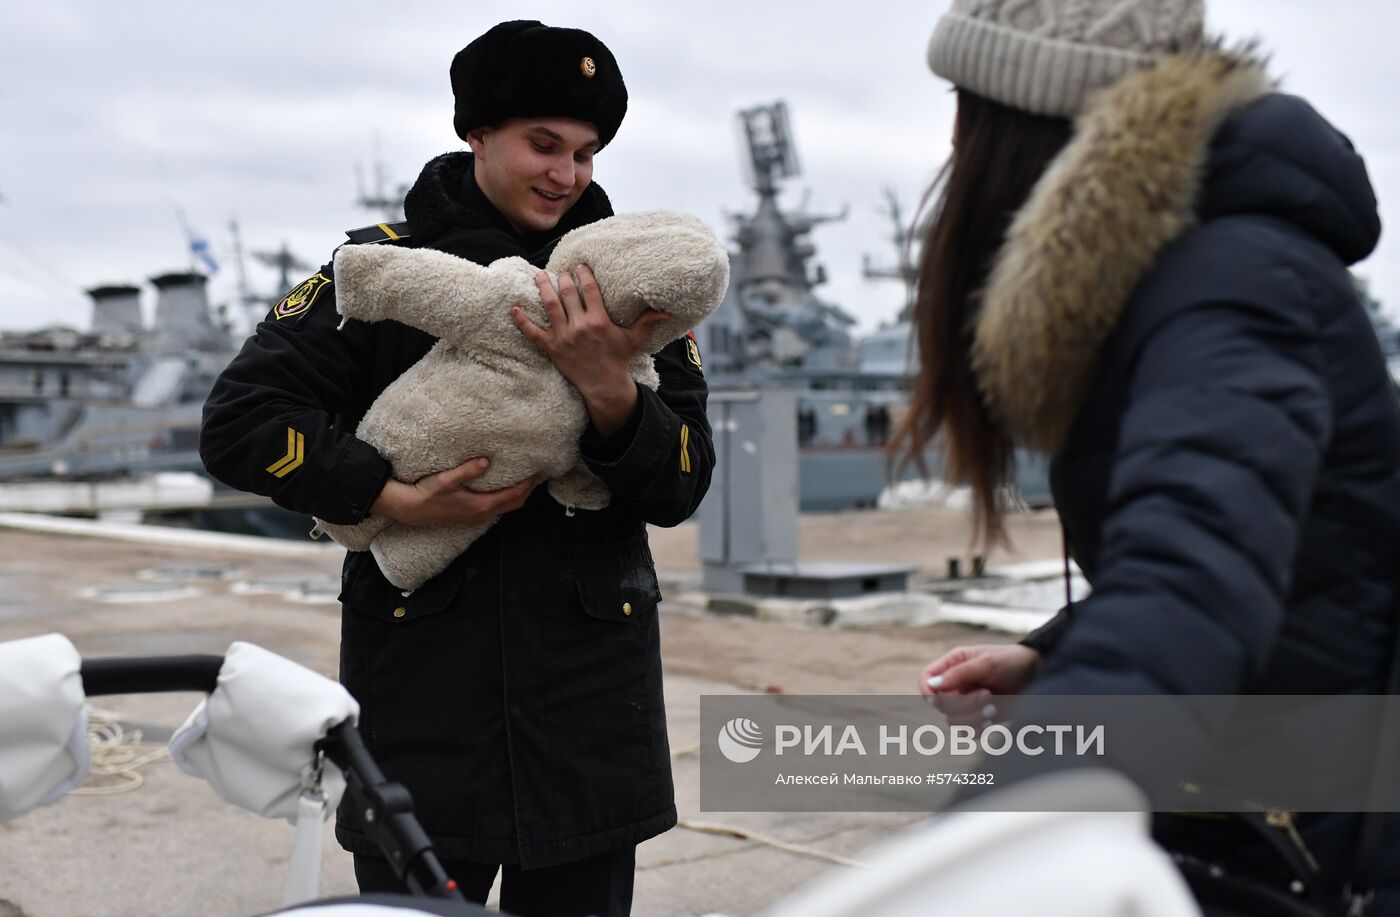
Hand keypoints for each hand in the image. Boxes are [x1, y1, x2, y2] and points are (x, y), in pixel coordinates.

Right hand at [371, 457, 536, 526]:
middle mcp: (482, 514)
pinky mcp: (470, 515)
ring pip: (507, 507)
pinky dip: (506, 498)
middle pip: (515, 503)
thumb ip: (467, 471)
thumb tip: (486, 461)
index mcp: (481, 505)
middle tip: (537, 473)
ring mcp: (476, 516)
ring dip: (518, 494)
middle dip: (528, 490)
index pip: (514, 495)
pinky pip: (496, 508)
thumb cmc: (426, 494)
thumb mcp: (446, 480)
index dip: (528, 483)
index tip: (538, 470)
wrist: (408, 509)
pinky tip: (503, 486)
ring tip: (524, 478)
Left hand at [511, 264, 668, 436]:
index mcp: (599, 320)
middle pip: (567, 293)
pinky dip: (522, 321)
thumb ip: (648, 321)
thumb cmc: (619, 360)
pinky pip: (533, 333)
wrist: (603, 386)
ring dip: (542, 288)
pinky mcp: (551, 348)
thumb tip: (667, 310)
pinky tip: (513, 309)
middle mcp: (580, 326)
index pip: (589, 289)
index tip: (580, 265)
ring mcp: (563, 337)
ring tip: (539, 275)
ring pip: (549, 306)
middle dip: (563, 277)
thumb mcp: (634, 339)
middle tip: (562, 270)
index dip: (584, 274)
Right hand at [919, 644, 1040, 726]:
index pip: (927, 679)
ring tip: (993, 706)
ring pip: (953, 721)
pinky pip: (968, 732)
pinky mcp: (979, 717)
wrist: (1038, 675)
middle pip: (940, 705)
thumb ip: (959, 674)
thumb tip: (933, 685)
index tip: (936, 698)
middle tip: (987, 694)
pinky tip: (993, 718)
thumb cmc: (1011, 661)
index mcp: (953, 665)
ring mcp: (968, 702)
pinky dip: (979, 728)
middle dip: (963, 704)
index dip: (926, 690)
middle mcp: (957, 685)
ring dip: (973, 717)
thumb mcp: (986, 663)